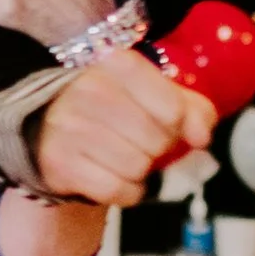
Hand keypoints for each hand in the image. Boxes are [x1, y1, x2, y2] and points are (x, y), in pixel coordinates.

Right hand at [32, 50, 212, 206]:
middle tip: (141, 143)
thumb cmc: (116, 108)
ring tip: (125, 158)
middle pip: (157, 141)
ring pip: (137, 167)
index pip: (174, 110)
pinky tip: (115, 177)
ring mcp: (70, 126)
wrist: (52, 127)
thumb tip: (201, 138)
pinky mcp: (60, 161)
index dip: (179, 126)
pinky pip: (115, 190)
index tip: (167, 125)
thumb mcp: (156, 95)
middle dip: (158, 150)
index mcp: (118, 63)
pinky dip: (126, 192)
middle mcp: (90, 88)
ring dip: (140, 172)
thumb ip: (192, 110)